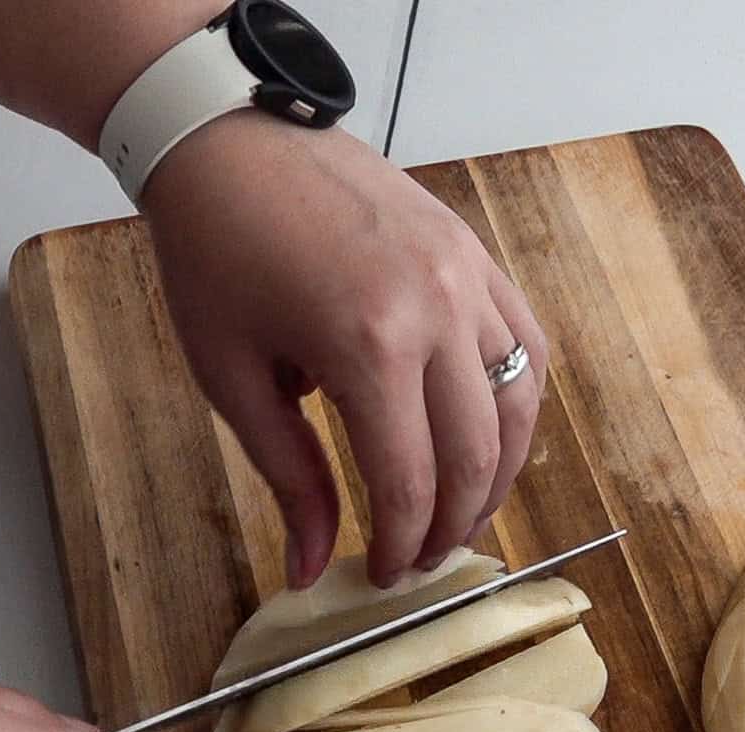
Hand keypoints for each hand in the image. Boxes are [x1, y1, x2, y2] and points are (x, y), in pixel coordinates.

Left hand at [142, 118, 546, 589]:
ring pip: (518, 408)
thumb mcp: (233, 379)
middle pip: (474, 456)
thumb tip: (309, 568)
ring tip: (465, 513)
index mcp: (367, 346)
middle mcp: (436, 312)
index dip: (399, 544)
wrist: (232, 144)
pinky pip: (527, 347)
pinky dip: (519, 406)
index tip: (384, 574)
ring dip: (499, 477)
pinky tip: (493, 439)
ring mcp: (468, 279)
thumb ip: (289, 479)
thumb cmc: (217, 257)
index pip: (408, 481)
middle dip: (453, 526)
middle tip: (425, 558)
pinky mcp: (478, 257)